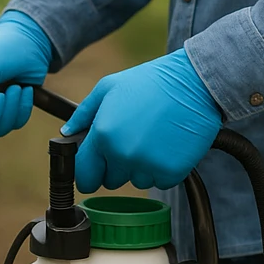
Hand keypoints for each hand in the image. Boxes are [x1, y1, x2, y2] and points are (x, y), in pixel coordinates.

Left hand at [62, 49, 221, 193]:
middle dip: (115, 167)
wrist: (197, 82)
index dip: (88, 173)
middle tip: (130, 143)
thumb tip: (66, 132)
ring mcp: (147, 165)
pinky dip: (163, 170)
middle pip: (109, 180)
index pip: (84, 175)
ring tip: (152, 140)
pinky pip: (160, 181)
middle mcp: (122, 154)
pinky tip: (167, 147)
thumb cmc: (150, 82)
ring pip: (135, 181)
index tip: (94, 169)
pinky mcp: (172, 170)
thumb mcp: (108, 88)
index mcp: (102, 135)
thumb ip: (82, 114)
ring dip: (140, 168)